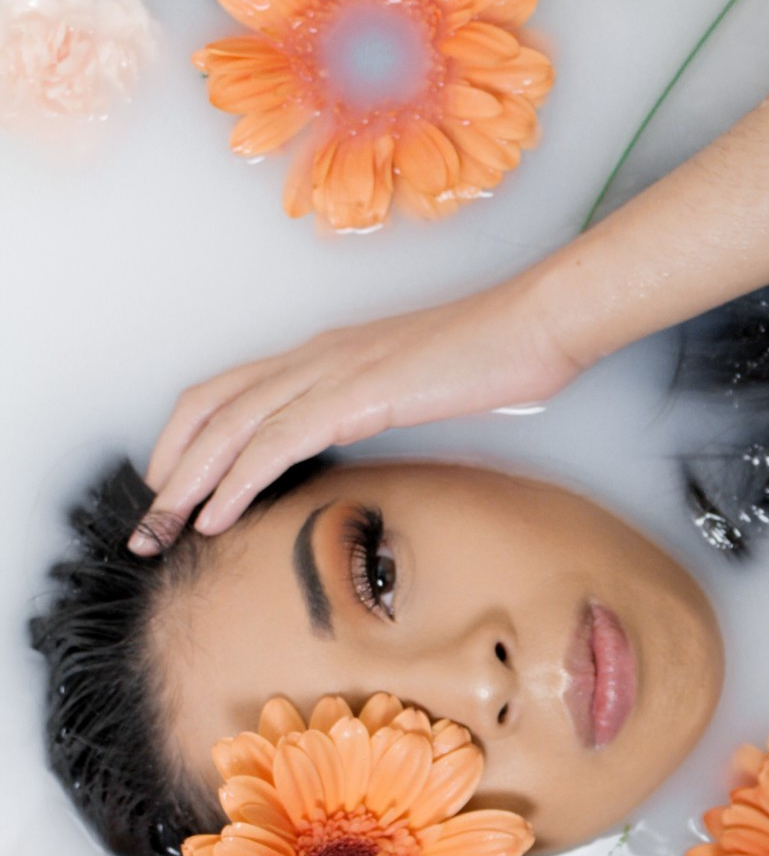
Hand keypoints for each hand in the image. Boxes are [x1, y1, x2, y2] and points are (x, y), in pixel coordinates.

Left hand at [129, 270, 579, 553]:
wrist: (536, 325)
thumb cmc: (495, 354)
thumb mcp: (419, 385)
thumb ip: (378, 406)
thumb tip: (361, 439)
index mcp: (325, 353)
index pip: (227, 392)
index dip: (186, 440)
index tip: (171, 490)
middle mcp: (314, 355)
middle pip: (210, 409)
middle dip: (168, 469)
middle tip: (145, 526)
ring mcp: (332, 370)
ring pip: (230, 427)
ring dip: (186, 484)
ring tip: (160, 531)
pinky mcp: (356, 394)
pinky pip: (276, 441)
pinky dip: (235, 482)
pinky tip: (214, 516)